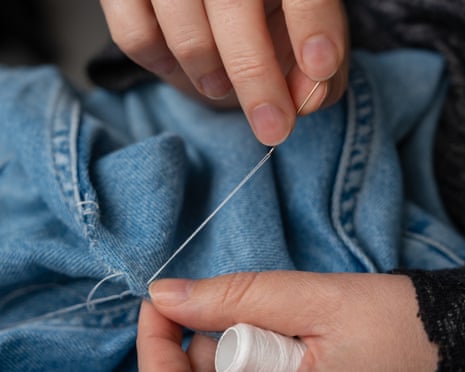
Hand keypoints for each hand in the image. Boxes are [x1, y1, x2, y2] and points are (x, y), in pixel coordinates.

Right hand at [100, 0, 347, 144]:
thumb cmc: (256, 11)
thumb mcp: (297, 28)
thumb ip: (317, 66)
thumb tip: (310, 100)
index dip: (313, 24)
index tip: (320, 67)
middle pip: (236, 8)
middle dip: (257, 77)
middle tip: (274, 128)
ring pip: (184, 31)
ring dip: (208, 74)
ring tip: (220, 85)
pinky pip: (135, 37)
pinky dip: (160, 64)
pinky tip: (179, 64)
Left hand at [138, 271, 437, 370]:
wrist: (434, 341)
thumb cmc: (386, 323)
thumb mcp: (311, 299)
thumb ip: (235, 297)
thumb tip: (166, 292)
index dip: (155, 343)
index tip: (158, 299)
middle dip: (193, 342)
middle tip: (233, 308)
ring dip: (218, 348)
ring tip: (267, 325)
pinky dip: (235, 356)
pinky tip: (267, 338)